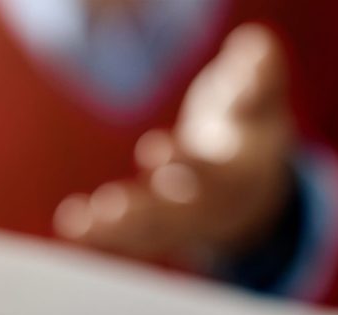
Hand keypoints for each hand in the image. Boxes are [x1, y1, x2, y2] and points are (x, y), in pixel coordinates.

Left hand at [53, 23, 292, 265]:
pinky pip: (136, 237)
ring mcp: (187, 223)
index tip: (151, 149)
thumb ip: (260, 77)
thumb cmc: (250, 126)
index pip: (212, 173)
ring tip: (77, 225)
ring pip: (152, 232)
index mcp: (238, 176)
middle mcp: (211, 207)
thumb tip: (256, 52)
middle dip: (144, 211)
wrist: (253, 182)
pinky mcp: (165, 230)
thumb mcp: (262, 99)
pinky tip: (75, 227)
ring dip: (116, 231)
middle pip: (178, 215)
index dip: (184, 162)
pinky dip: (104, 237)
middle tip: (110, 206)